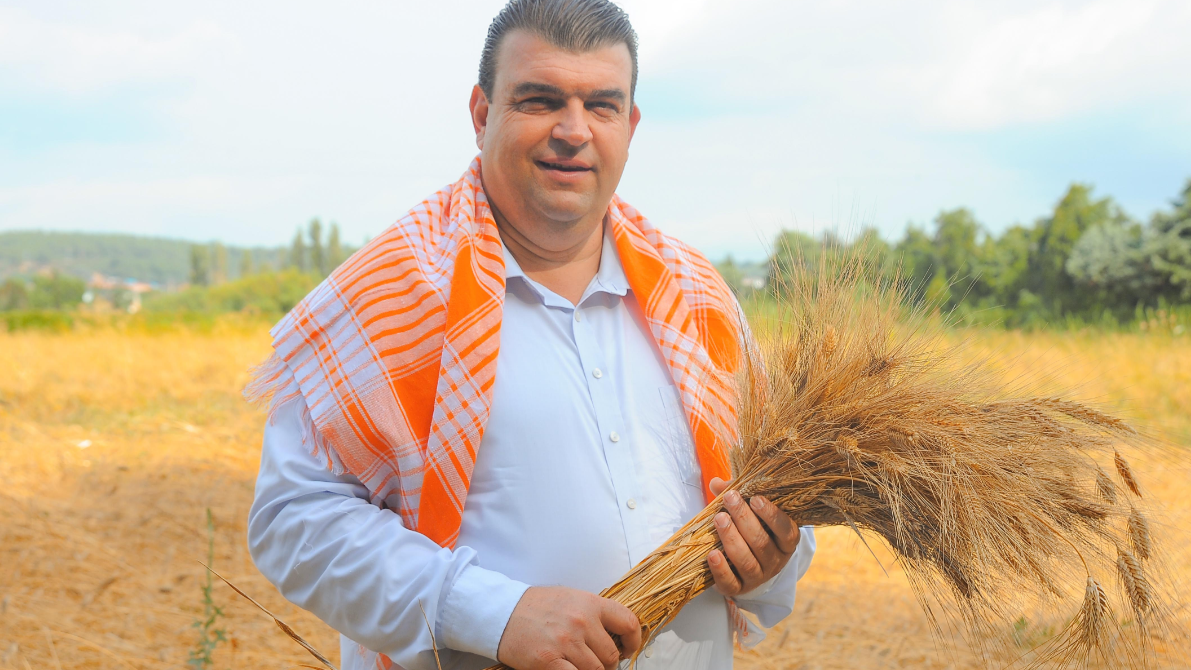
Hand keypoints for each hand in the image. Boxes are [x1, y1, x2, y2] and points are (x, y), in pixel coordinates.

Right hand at [496, 585, 641, 669]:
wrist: (502, 612)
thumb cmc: (536, 607)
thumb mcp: (571, 598)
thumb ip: (594, 614)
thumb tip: (615, 636)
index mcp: (590, 603)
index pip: (628, 623)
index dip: (633, 641)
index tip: (627, 649)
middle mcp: (582, 622)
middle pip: (611, 656)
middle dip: (608, 665)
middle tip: (598, 665)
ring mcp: (566, 642)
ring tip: (581, 667)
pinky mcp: (549, 662)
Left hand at [706, 477, 800, 595]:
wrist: (748, 563)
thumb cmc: (752, 529)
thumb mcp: (751, 512)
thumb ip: (737, 496)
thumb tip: (717, 483)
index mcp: (786, 541)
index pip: (786, 530)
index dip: (772, 515)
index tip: (755, 498)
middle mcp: (776, 561)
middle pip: (761, 543)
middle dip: (744, 519)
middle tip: (730, 499)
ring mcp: (759, 577)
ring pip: (747, 562)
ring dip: (732, 539)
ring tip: (719, 519)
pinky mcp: (740, 589)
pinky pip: (731, 583)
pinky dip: (720, 570)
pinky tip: (712, 554)